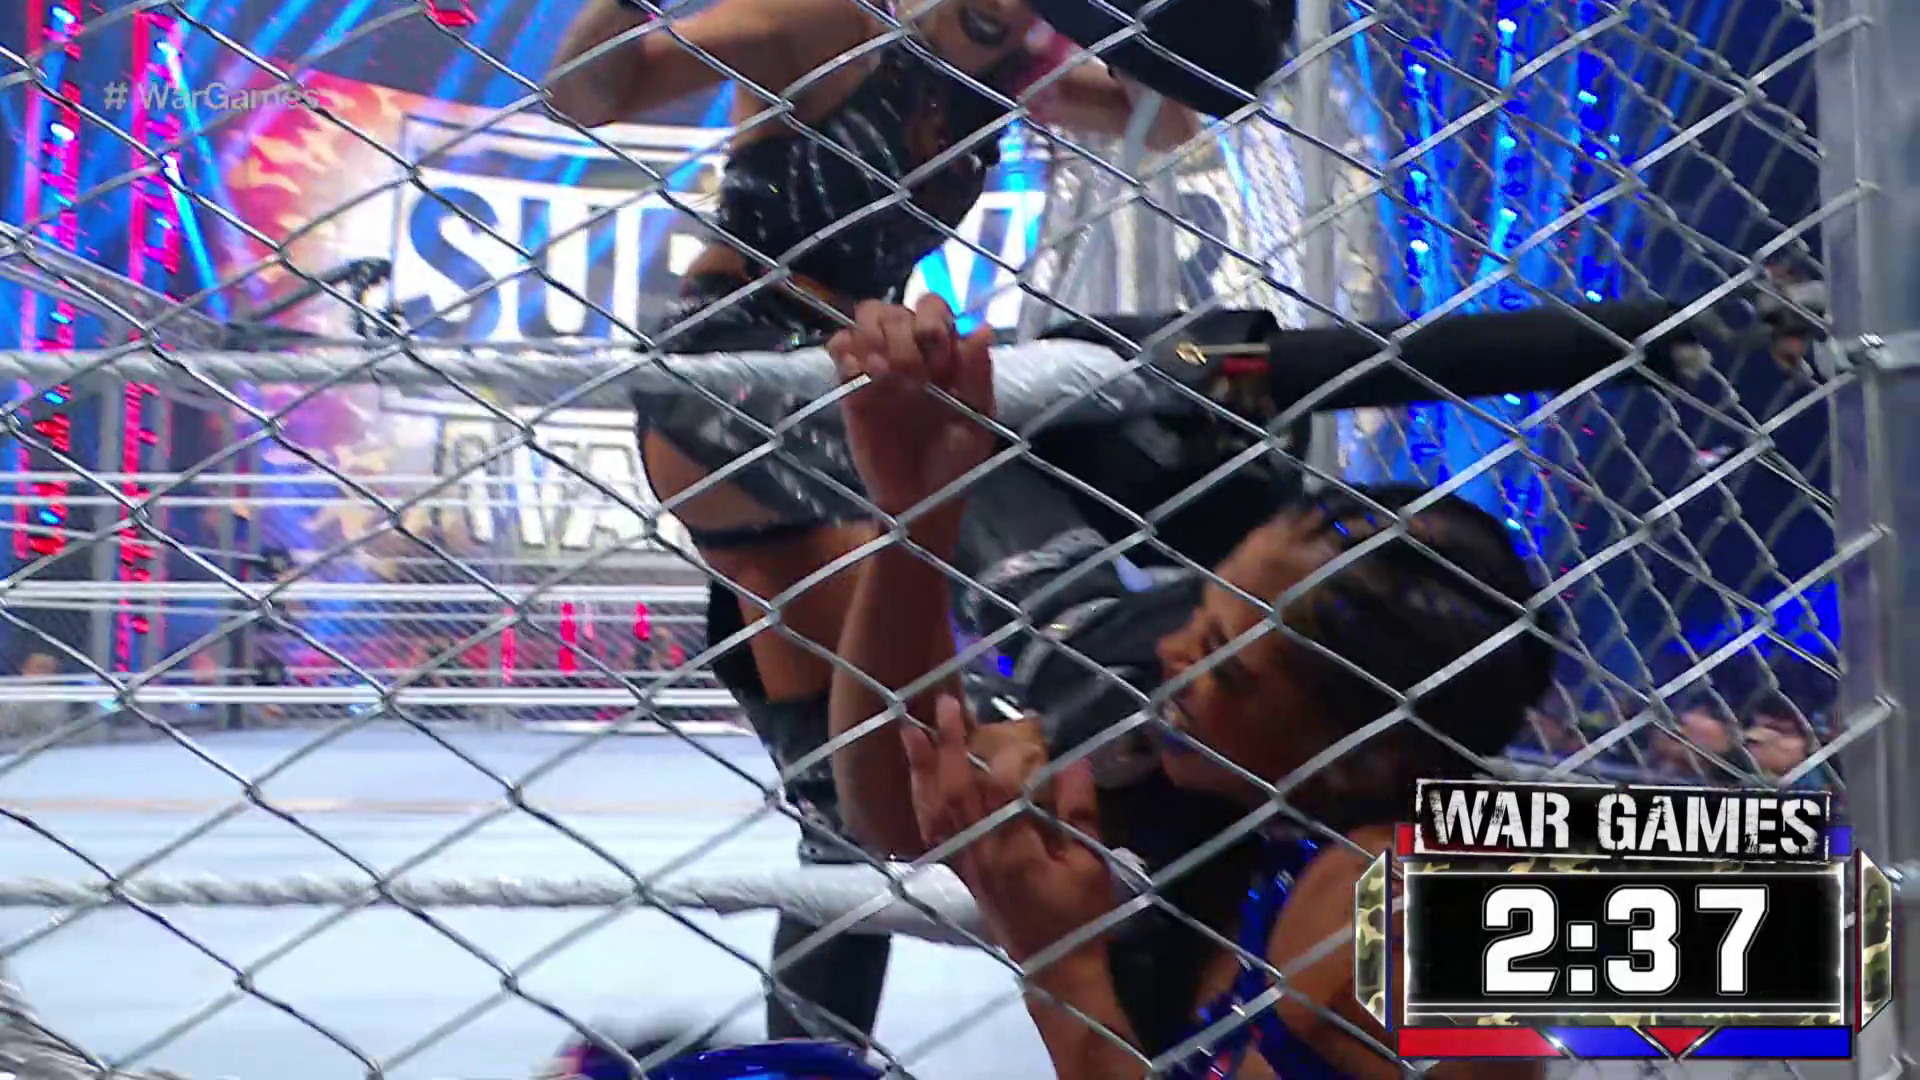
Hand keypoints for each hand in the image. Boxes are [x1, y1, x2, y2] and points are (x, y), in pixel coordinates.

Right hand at [828, 297, 997, 525]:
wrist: (921, 500)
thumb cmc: (956, 460)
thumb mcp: (977, 421)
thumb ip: (978, 376)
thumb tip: (983, 330)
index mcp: (944, 353)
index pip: (933, 307)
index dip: (933, 322)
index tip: (940, 360)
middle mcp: (910, 351)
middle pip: (896, 309)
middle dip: (905, 335)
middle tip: (914, 378)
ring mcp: (878, 366)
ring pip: (866, 318)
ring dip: (874, 336)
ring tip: (884, 374)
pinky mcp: (851, 387)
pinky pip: (839, 350)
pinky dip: (845, 352)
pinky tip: (860, 377)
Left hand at [905, 695, 1114, 963]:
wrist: (1055, 966)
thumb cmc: (1080, 916)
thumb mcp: (1091, 865)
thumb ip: (1080, 814)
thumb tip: (1075, 763)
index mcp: (1015, 853)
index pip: (1001, 794)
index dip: (1007, 759)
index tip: (1022, 728)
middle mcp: (980, 855)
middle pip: (957, 793)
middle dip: (949, 746)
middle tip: (944, 705)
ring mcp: (966, 864)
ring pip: (935, 809)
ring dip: (922, 768)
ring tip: (909, 731)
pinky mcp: (961, 871)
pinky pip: (933, 830)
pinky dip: (923, 800)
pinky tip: (919, 778)